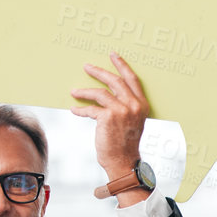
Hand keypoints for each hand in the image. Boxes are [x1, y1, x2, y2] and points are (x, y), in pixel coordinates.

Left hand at [71, 52, 150, 197]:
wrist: (123, 162)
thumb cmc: (125, 143)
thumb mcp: (131, 122)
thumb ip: (125, 106)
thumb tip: (106, 94)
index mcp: (142, 105)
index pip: (132, 79)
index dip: (122, 65)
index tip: (113, 55)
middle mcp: (134, 105)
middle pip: (114, 81)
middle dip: (99, 72)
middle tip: (87, 67)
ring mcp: (122, 110)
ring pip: (99, 92)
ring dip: (84, 92)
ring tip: (74, 92)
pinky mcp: (108, 117)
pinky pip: (91, 109)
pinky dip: (80, 110)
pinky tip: (74, 110)